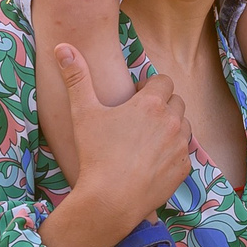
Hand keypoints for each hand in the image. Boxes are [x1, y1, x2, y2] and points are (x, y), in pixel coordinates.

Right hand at [55, 42, 193, 230]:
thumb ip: (76, 77)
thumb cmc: (95, 154)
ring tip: (146, 138)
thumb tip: (62, 46)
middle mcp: (172, 121)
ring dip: (171, 127)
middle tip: (140, 118)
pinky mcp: (183, 168)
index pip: (163, 81)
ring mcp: (181, 146)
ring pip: (184, 126)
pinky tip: (151, 160)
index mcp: (152, 104)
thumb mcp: (82, 113)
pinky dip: (171, 153)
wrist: (110, 200)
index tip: (136, 97)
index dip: (150, 86)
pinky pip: (184, 153)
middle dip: (163, 105)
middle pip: (177, 101)